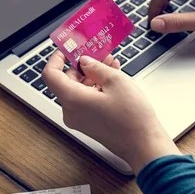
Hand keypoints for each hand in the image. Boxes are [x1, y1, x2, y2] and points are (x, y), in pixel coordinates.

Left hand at [42, 51, 180, 173]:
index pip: (50, 74)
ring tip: (110, 64)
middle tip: (96, 53)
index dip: (56, 58)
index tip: (67, 49)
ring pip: (77, 90)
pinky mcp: (88, 124)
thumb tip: (84, 61)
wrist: (143, 144)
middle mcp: (70, 111)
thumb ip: (95, 67)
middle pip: (66, 81)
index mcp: (72, 99)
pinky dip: (94, 87)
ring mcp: (79, 119)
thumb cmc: (132, 117)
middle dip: (81, 65)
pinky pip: (85, 100)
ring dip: (91, 75)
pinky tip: (111, 78)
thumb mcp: (116, 81)